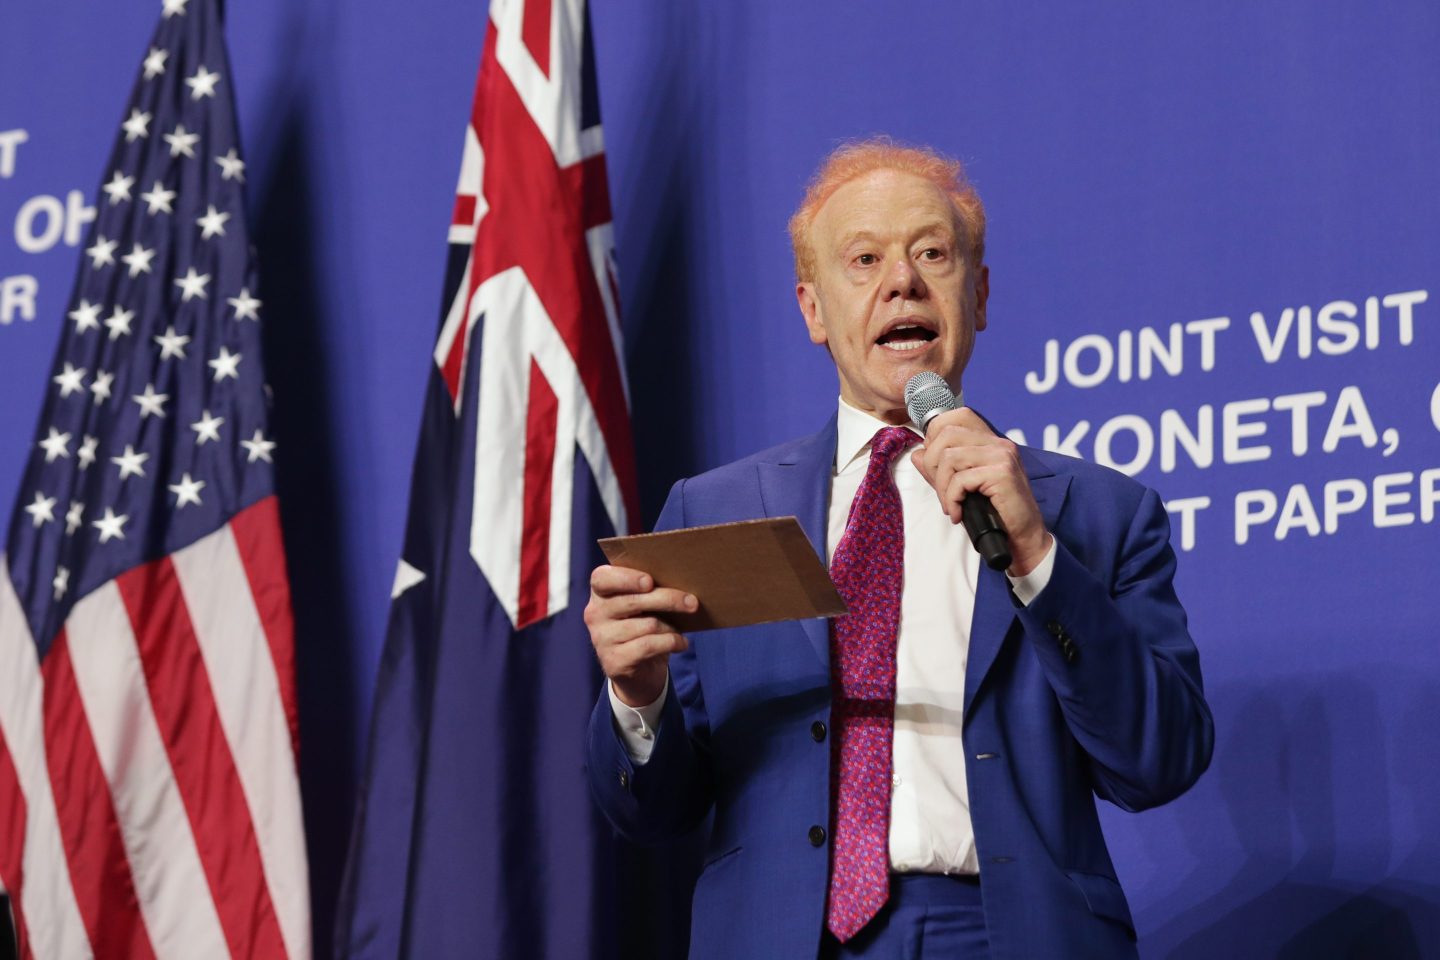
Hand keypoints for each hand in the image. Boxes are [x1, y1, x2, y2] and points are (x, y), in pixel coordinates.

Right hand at [584, 565, 697, 706]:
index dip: (626, 578)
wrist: (637, 672)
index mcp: (600, 593)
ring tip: (679, 629)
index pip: (602, 578)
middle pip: (634, 601)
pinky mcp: (614, 661)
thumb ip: (648, 590)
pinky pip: (650, 645)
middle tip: (692, 602)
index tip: (649, 581)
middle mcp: (595, 614)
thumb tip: (680, 581)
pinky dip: (672, 642)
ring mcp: (602, 639)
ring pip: (648, 625)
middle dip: (668, 600)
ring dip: (670, 627)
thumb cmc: (642, 626)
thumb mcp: (642, 605)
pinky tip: (681, 643)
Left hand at [909, 408, 1051, 575]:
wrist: (1022, 537)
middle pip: (947, 434)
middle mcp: (999, 443)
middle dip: (932, 464)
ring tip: (950, 505)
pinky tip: (957, 513)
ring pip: (949, 457)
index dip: (936, 435)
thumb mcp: (961, 487)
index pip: (958, 415)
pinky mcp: (1002, 473)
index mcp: (991, 441)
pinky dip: (952, 499)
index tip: (935, 464)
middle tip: (941, 490)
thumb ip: (940, 469)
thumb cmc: (994, 513)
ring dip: (942, 486)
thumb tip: (917, 454)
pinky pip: (961, 479)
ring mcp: (1002, 456)